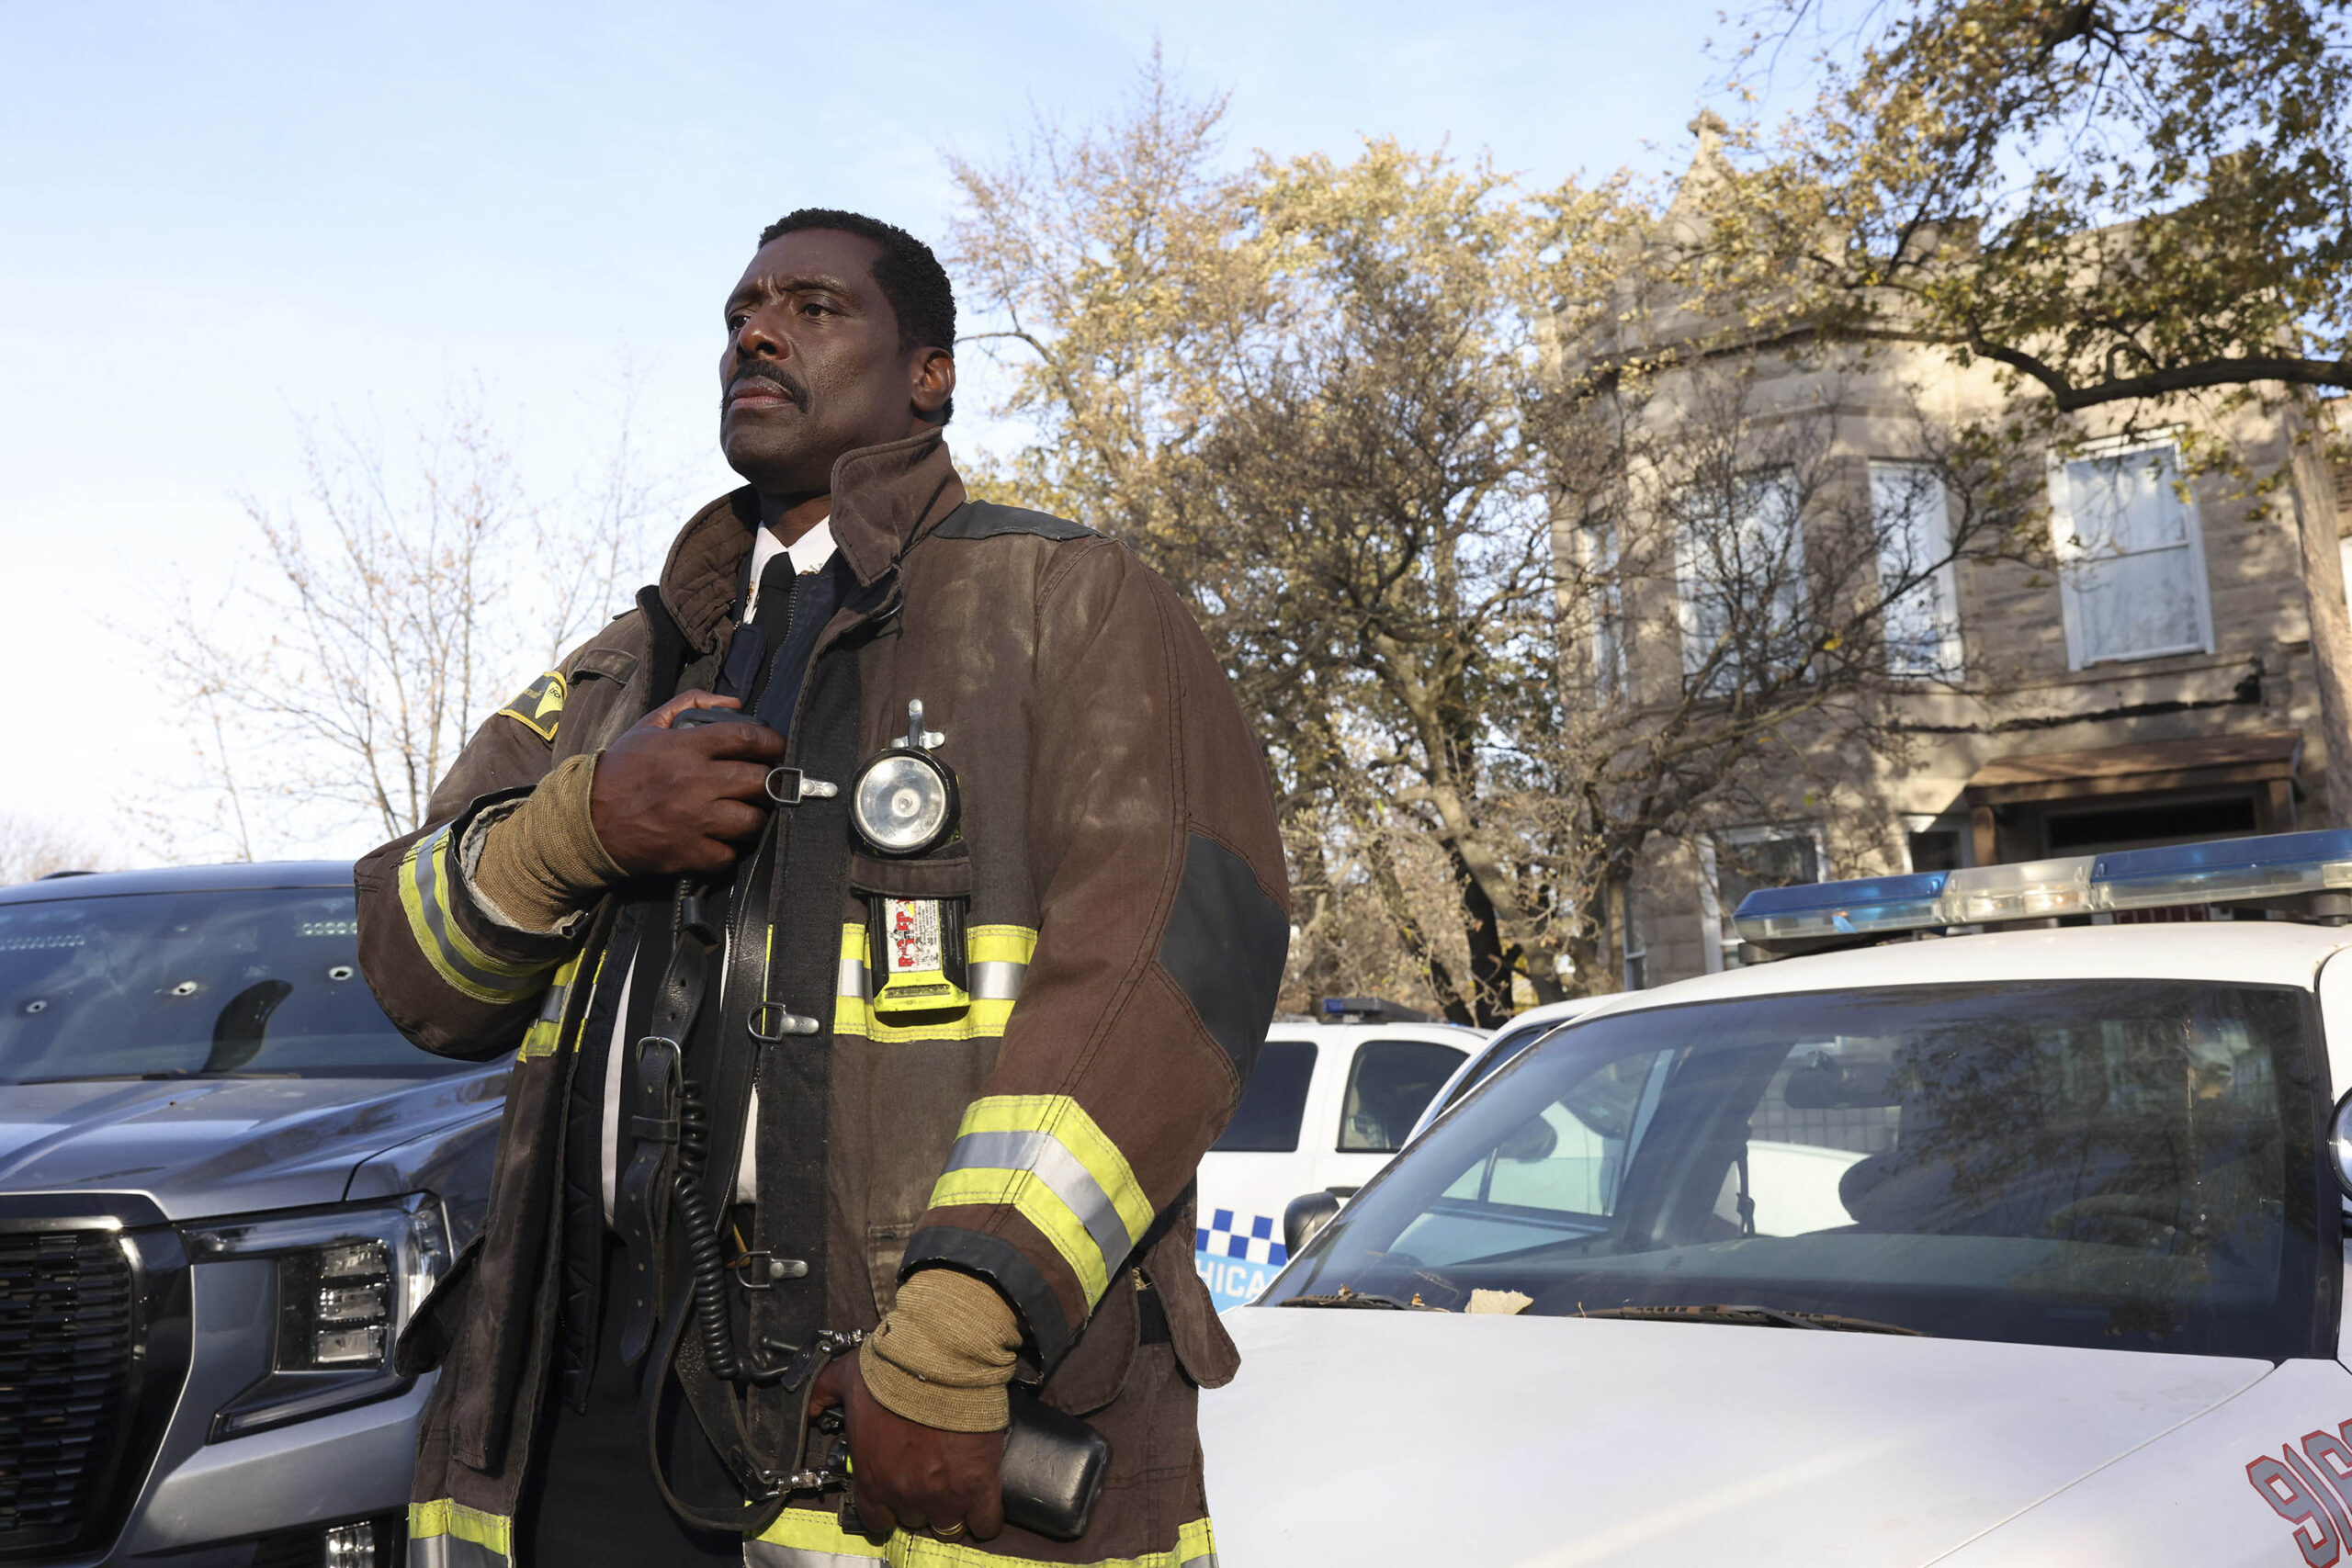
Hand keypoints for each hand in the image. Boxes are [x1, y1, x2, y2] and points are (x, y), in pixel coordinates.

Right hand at [588, 691, 783, 875]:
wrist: (586, 818)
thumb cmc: (621, 770)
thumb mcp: (649, 726)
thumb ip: (690, 704)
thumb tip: (733, 703)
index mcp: (686, 749)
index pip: (745, 738)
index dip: (771, 741)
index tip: (779, 746)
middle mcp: (695, 783)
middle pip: (759, 780)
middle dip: (768, 781)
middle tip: (765, 783)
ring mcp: (695, 820)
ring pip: (753, 821)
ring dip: (755, 817)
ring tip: (747, 812)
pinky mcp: (689, 852)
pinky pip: (730, 854)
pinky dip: (731, 848)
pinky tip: (723, 838)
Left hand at [809, 1356, 1004, 1541]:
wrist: (941, 1361)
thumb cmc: (893, 1370)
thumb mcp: (846, 1379)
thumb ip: (822, 1395)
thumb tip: (809, 1405)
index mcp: (873, 1478)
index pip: (876, 1519)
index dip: (886, 1508)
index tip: (894, 1495)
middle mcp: (906, 1494)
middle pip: (915, 1518)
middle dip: (920, 1500)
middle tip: (928, 1474)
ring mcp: (945, 1494)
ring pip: (949, 1524)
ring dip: (952, 1508)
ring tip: (957, 1485)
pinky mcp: (979, 1486)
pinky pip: (986, 1522)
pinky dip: (984, 1517)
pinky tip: (981, 1501)